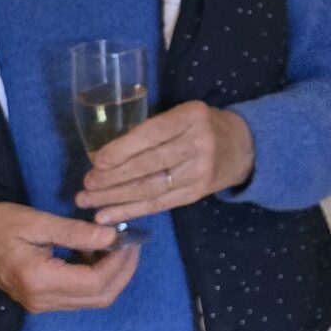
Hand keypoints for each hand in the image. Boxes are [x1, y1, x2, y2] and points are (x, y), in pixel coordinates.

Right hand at [0, 204, 141, 312]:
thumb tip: (113, 236)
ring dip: (111, 274)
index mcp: (39, 280)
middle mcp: (43, 300)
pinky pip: (79, 295)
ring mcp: (42, 304)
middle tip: (131, 241)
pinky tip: (95, 252)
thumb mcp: (35, 222)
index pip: (95, 281)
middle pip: (100, 297)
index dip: (120, 261)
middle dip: (123, 270)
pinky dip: (96, 276)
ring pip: (93, 299)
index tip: (129, 236)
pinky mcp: (42, 300)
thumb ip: (74, 232)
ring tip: (114, 243)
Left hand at [76, 102, 254, 225]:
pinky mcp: (197, 193)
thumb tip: (105, 154)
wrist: (244, 146)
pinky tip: (108, 215)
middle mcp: (198, 144)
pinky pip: (159, 204)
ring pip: (150, 187)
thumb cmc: (202, 126)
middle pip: (149, 164)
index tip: (96, 161)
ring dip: (115, 198)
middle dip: (113, 177)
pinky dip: (130, 211)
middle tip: (86, 185)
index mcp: (191, 117)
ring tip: (88, 202)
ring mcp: (199, 171)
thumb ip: (152, 130)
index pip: (151, 134)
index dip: (122, 149)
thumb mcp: (183, 115)